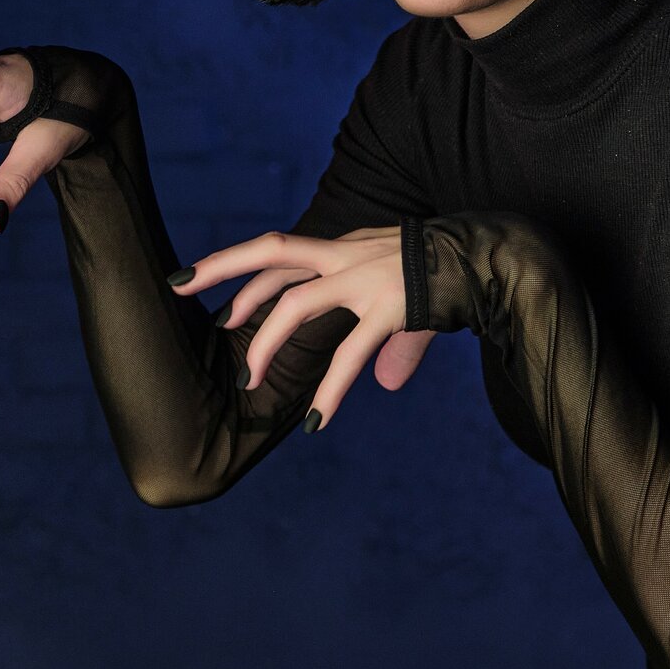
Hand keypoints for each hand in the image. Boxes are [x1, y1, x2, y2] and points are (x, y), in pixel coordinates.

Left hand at [168, 225, 438, 430]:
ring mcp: (366, 277)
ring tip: (248, 384)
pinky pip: (350, 353)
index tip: (195, 284)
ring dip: (266, 345)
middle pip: (272, 251)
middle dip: (222, 268)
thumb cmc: (449, 274)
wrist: (491, 259)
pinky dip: (330, 388)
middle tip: (178, 288)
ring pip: (298, 305)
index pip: (279, 252)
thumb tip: (386, 384)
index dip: (236, 269)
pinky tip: (317, 421)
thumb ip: (390, 341)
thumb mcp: (406, 299)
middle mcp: (347, 254)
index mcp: (344, 248)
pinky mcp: (390, 306)